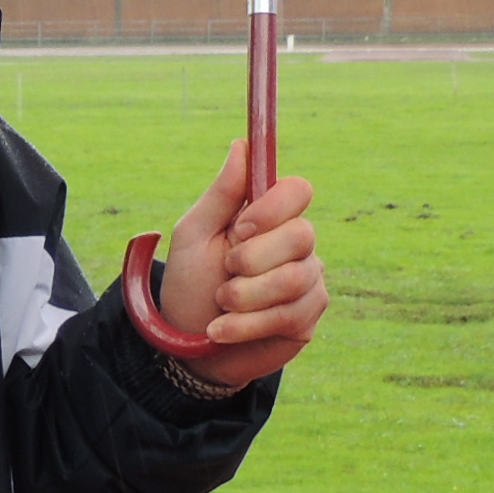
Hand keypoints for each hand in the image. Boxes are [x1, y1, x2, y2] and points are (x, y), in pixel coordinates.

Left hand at [157, 140, 325, 388]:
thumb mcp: (193, 236)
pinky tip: (221, 331)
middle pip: (301, 235)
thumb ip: (221, 193)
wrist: (185, 347)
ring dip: (243, 297)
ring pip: (295, 278)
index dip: (275, 207)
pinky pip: (290, 313)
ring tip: (220, 305)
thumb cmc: (189, 286)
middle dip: (252, 260)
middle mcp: (296, 246)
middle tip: (225, 274)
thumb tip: (241, 145)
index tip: (241, 227)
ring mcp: (308, 281)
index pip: (299, 191)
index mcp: (269, 218)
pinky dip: (245, 325)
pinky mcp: (307, 318)